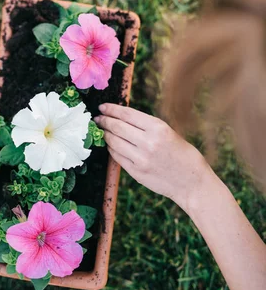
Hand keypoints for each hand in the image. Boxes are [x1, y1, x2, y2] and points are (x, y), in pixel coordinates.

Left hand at [95, 104, 214, 213]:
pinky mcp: (136, 172)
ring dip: (105, 135)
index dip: (112, 109)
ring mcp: (141, 159)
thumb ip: (147, 126)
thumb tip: (123, 118)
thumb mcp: (169, 133)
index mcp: (158, 128)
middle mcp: (148, 142)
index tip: (102, 107)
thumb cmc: (182, 155)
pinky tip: (110, 145)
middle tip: (97, 118)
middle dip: (104, 121)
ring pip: (114, 142)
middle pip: (117, 127)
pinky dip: (111, 149)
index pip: (127, 114)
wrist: (192, 182)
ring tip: (101, 130)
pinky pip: (117, 157)